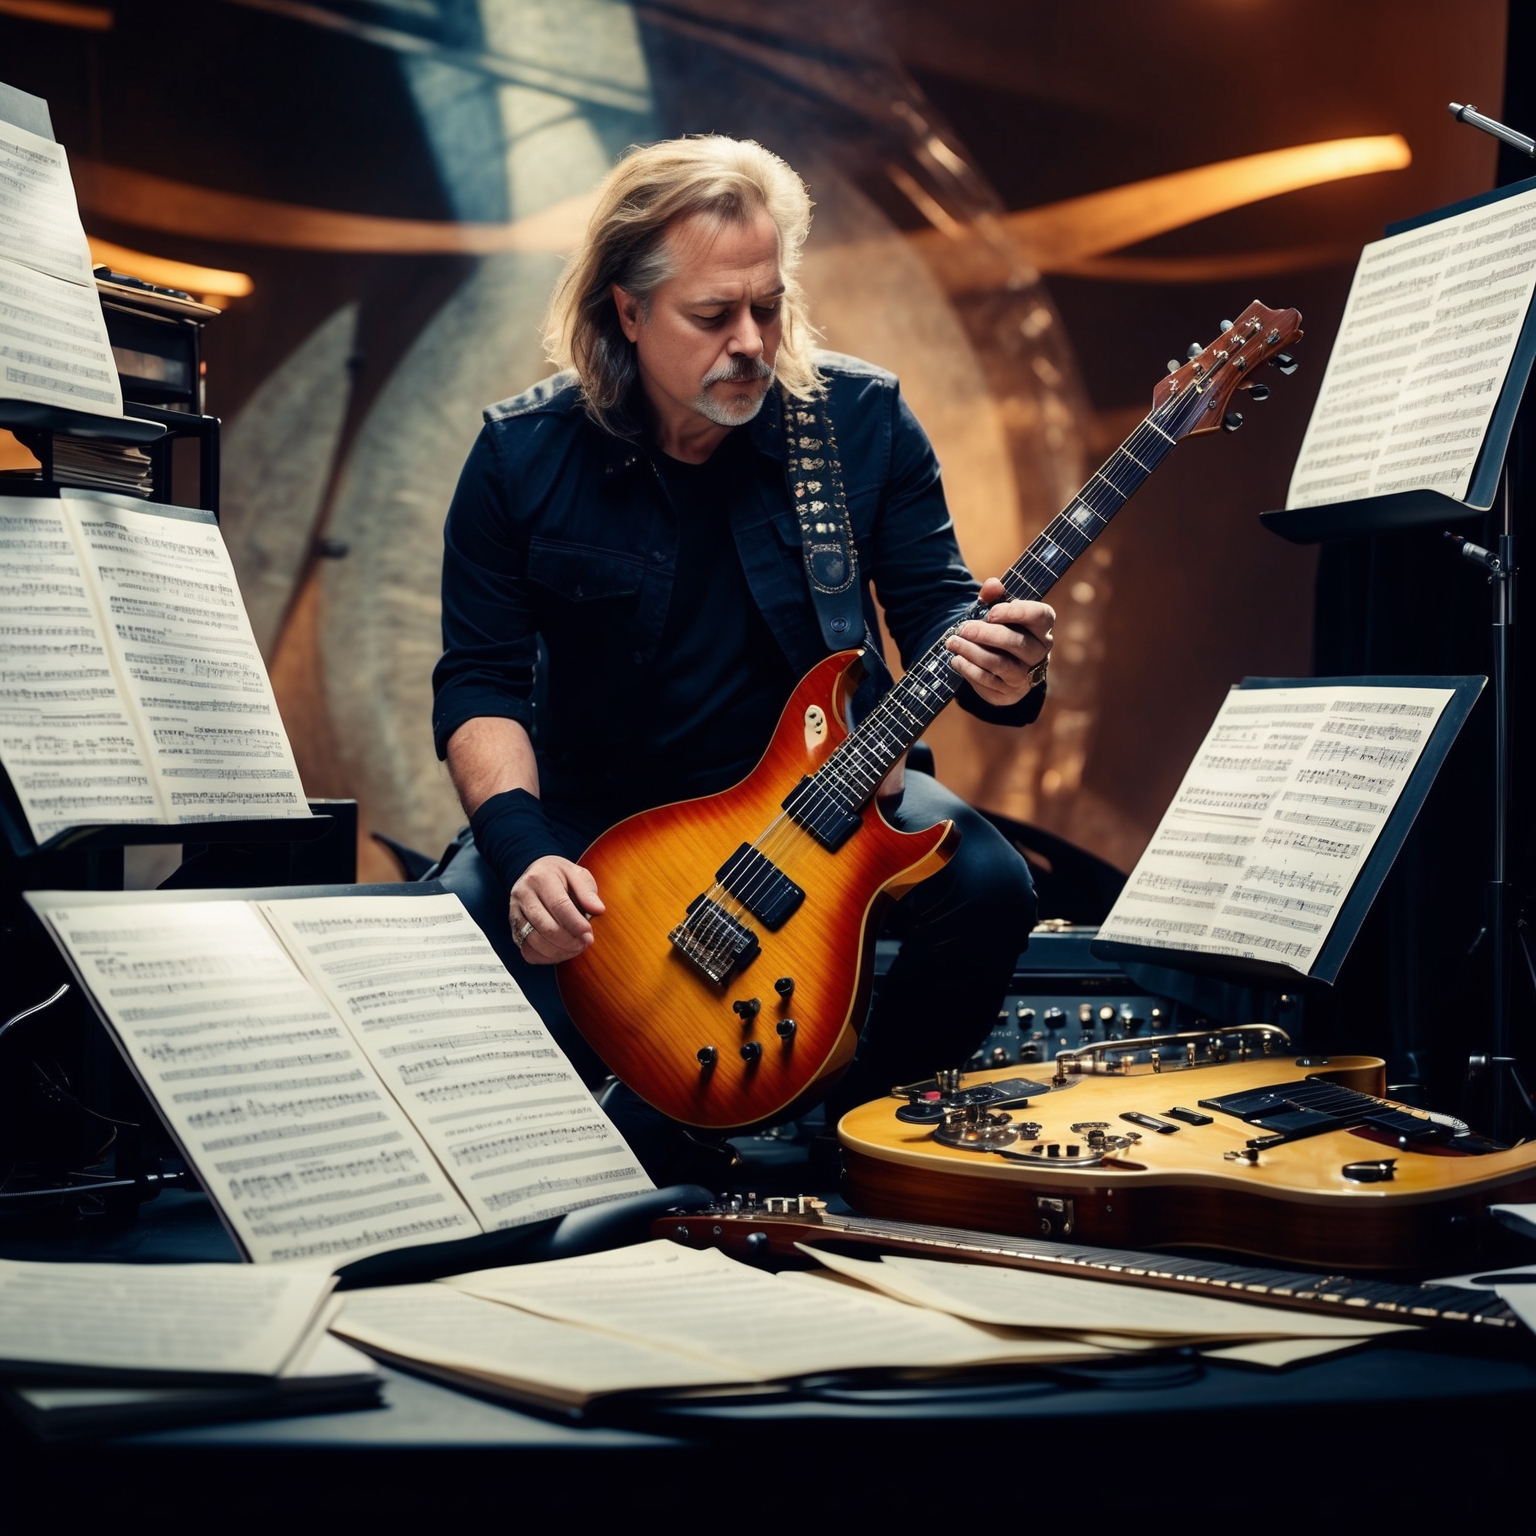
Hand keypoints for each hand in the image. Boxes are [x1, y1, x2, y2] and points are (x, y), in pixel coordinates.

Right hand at [509, 855, 604, 964]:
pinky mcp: (513, 928)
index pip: (558, 905)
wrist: (536, 874)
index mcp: (540, 877)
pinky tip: (562, 952)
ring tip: (576, 948)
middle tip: (586, 942)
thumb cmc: (560, 876)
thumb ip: (588, 892)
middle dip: (569, 940)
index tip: (588, 933)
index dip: (575, 923)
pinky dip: (546, 958)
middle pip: (545, 926)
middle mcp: (523, 894)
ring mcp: (515, 912)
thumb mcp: (577, 874)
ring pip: (534, 941)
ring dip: (559, 951)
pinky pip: (527, 951)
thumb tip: (598, 909)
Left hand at [944, 578, 1054, 706]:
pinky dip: (969, 670)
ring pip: (1000, 664)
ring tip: (952, 643)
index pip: (1040, 616)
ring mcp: (1026, 675)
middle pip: (1017, 643)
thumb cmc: (1000, 630)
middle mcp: (1039, 653)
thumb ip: (994, 596)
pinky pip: (988, 681)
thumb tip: (992, 584)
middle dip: (985, 634)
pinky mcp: (1010, 692)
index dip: (1016, 612)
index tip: (990, 613)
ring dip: (972, 652)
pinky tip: (956, 660)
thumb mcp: (996, 611)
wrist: (998, 666)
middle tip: (962, 629)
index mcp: (1042, 627)